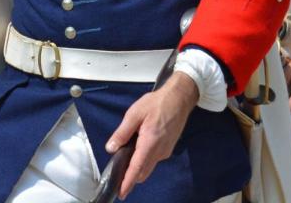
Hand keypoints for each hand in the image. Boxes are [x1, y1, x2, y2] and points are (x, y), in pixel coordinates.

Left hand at [106, 72, 198, 198]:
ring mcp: (165, 150)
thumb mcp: (134, 114)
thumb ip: (122, 133)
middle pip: (143, 172)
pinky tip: (139, 147)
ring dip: (138, 167)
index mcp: (150, 142)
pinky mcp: (168, 148)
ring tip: (126, 158)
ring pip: (149, 166)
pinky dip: (145, 158)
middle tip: (119, 174)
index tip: (122, 193)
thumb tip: (111, 147)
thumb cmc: (158, 103)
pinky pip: (154, 158)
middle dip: (131, 176)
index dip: (128, 182)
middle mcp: (159, 151)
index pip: (137, 168)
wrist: (179, 98)